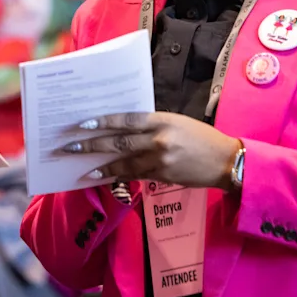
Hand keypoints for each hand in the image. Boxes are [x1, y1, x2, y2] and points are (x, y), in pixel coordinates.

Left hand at [62, 112, 240, 190]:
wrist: (226, 161)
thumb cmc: (200, 137)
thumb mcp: (176, 121)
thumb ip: (151, 124)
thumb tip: (122, 127)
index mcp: (161, 119)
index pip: (126, 119)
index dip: (102, 122)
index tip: (82, 124)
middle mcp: (159, 138)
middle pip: (119, 141)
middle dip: (92, 144)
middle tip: (70, 147)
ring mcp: (160, 159)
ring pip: (124, 162)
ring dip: (101, 166)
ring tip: (83, 168)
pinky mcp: (163, 175)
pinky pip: (135, 176)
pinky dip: (118, 177)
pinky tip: (104, 178)